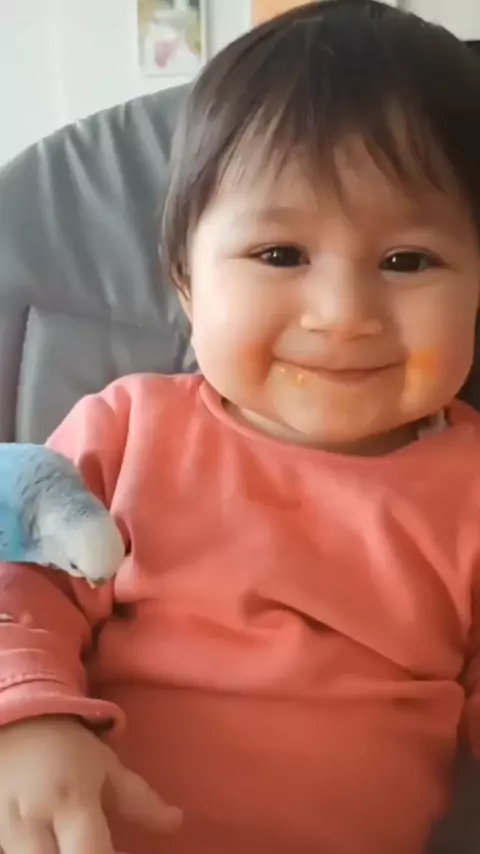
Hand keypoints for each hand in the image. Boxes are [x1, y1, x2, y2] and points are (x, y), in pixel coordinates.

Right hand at [0, 716, 180, 853]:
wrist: (16, 722)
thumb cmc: (68, 749)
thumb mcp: (107, 767)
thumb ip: (142, 800)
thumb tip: (177, 822)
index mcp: (72, 804)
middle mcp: (34, 822)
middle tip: (95, 850)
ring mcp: (6, 831)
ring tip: (75, 843)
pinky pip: (12, 852)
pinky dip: (32, 851)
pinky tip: (52, 845)